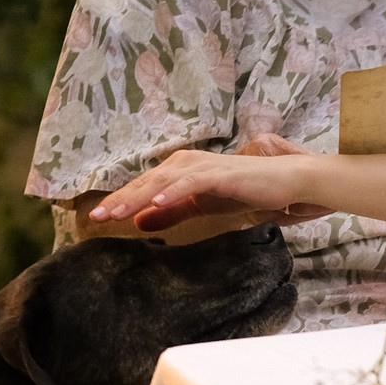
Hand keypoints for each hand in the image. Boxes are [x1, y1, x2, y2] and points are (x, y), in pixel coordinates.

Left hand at [89, 144, 327, 232]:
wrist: (288, 182)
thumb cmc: (248, 190)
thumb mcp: (203, 205)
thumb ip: (173, 212)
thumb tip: (138, 221)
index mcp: (183, 171)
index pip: (146, 187)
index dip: (122, 201)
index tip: (98, 218)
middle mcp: (190, 163)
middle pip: (148, 182)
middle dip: (122, 199)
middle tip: (96, 217)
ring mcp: (206, 166)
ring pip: (164, 181)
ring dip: (138, 196)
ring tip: (116, 212)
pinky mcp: (222, 173)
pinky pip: (192, 182)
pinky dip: (173, 192)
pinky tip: (156, 204)